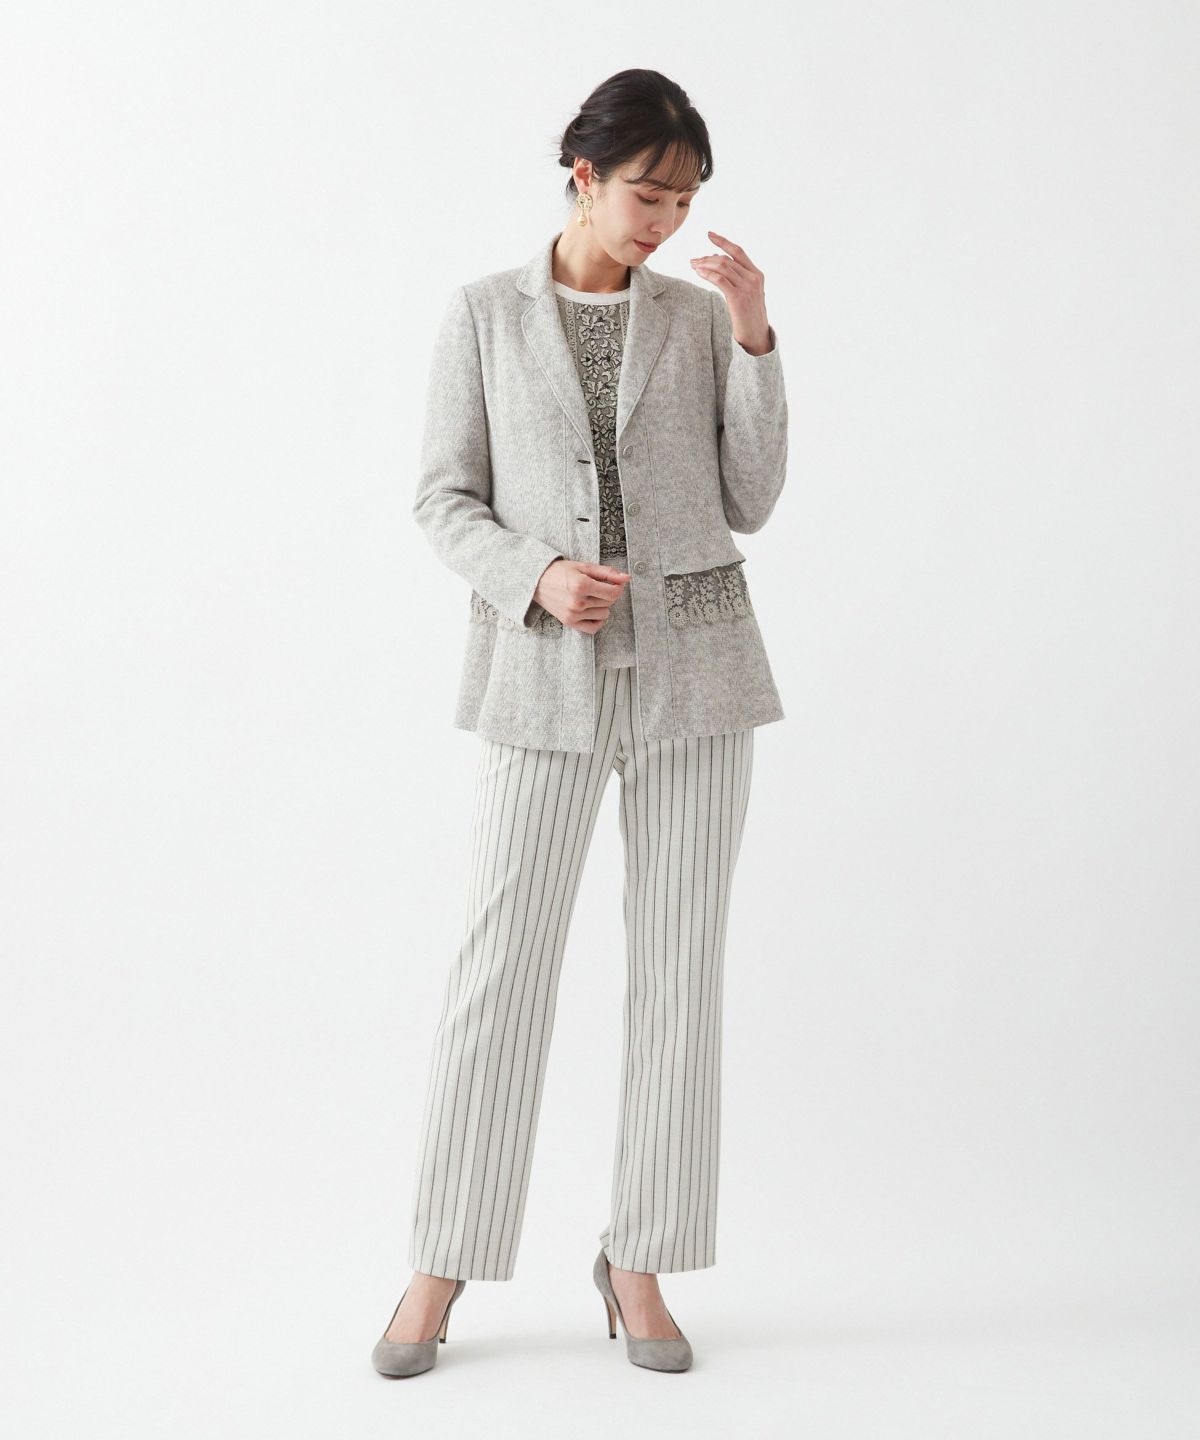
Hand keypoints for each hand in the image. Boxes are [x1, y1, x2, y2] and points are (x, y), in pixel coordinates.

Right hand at [534, 558, 629, 633]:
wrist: (537, 582)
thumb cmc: (560, 572)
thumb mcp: (584, 566)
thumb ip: (607, 573)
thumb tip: (626, 578)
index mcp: (581, 585)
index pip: (613, 593)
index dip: (618, 587)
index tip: (614, 583)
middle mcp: (577, 602)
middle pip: (609, 603)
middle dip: (607, 594)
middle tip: (596, 587)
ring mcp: (573, 614)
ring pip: (604, 614)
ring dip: (602, 606)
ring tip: (590, 597)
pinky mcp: (570, 622)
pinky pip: (594, 628)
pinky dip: (597, 620)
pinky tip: (592, 611)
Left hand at [689, 230, 773, 355]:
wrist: (756, 337)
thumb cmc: (748, 316)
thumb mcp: (746, 293)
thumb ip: (735, 277)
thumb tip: (715, 258)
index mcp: (757, 274)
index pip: (738, 251)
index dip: (723, 241)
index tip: (710, 235)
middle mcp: (753, 278)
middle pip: (726, 259)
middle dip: (707, 257)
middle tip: (693, 260)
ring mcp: (747, 287)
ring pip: (722, 267)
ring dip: (704, 264)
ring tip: (693, 266)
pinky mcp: (738, 298)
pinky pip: (719, 279)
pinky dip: (707, 274)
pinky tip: (699, 273)